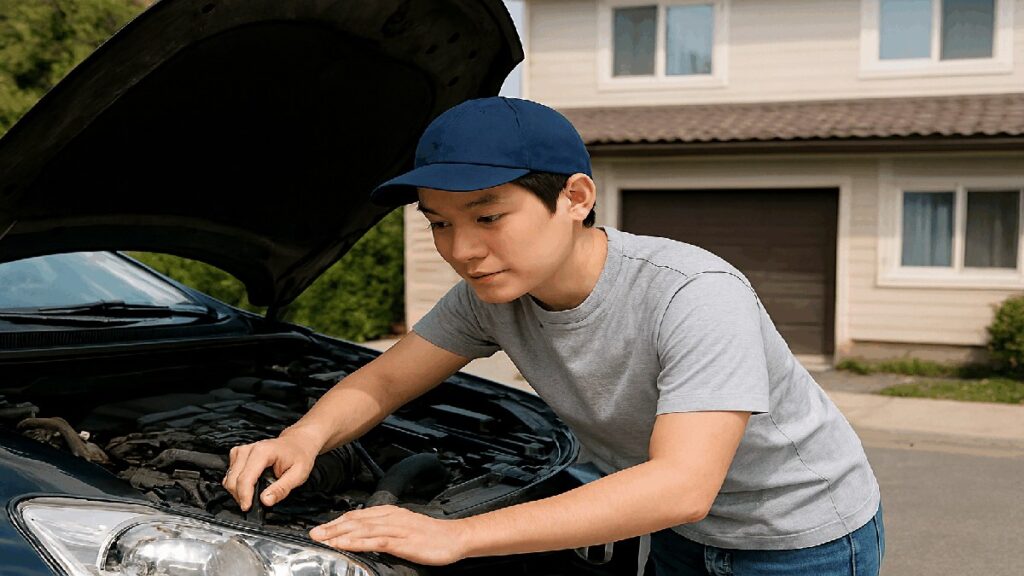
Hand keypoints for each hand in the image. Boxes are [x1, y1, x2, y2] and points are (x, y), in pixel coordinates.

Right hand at [222, 428, 320, 510]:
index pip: (245, 478)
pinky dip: (236, 483)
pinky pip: (230, 473)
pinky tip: (249, 486)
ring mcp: (242, 450)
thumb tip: (265, 501)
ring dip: (237, 491)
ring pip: (228, 477)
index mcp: (263, 452)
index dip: (244, 496)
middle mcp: (249, 449)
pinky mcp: (239, 454)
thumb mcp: (298, 475)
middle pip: (233, 479)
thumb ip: (281, 489)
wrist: (299, 442)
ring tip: (253, 496)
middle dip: (240, 496)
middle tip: (253, 505)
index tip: (247, 508)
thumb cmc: (299, 456)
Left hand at [309, 505, 468, 565]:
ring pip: (362, 529)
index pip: (358, 515)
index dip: (337, 522)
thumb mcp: (405, 528)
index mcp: (390, 513)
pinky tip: (346, 545)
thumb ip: (386, 529)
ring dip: (340, 534)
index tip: (321, 528)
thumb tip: (366, 534)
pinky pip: (375, 541)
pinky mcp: (402, 541)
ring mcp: (396, 529)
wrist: (455, 537)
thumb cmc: (432, 536)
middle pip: (356, 521)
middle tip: (313, 534)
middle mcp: (390, 517)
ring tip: (323, 540)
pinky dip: (358, 542)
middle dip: (333, 527)